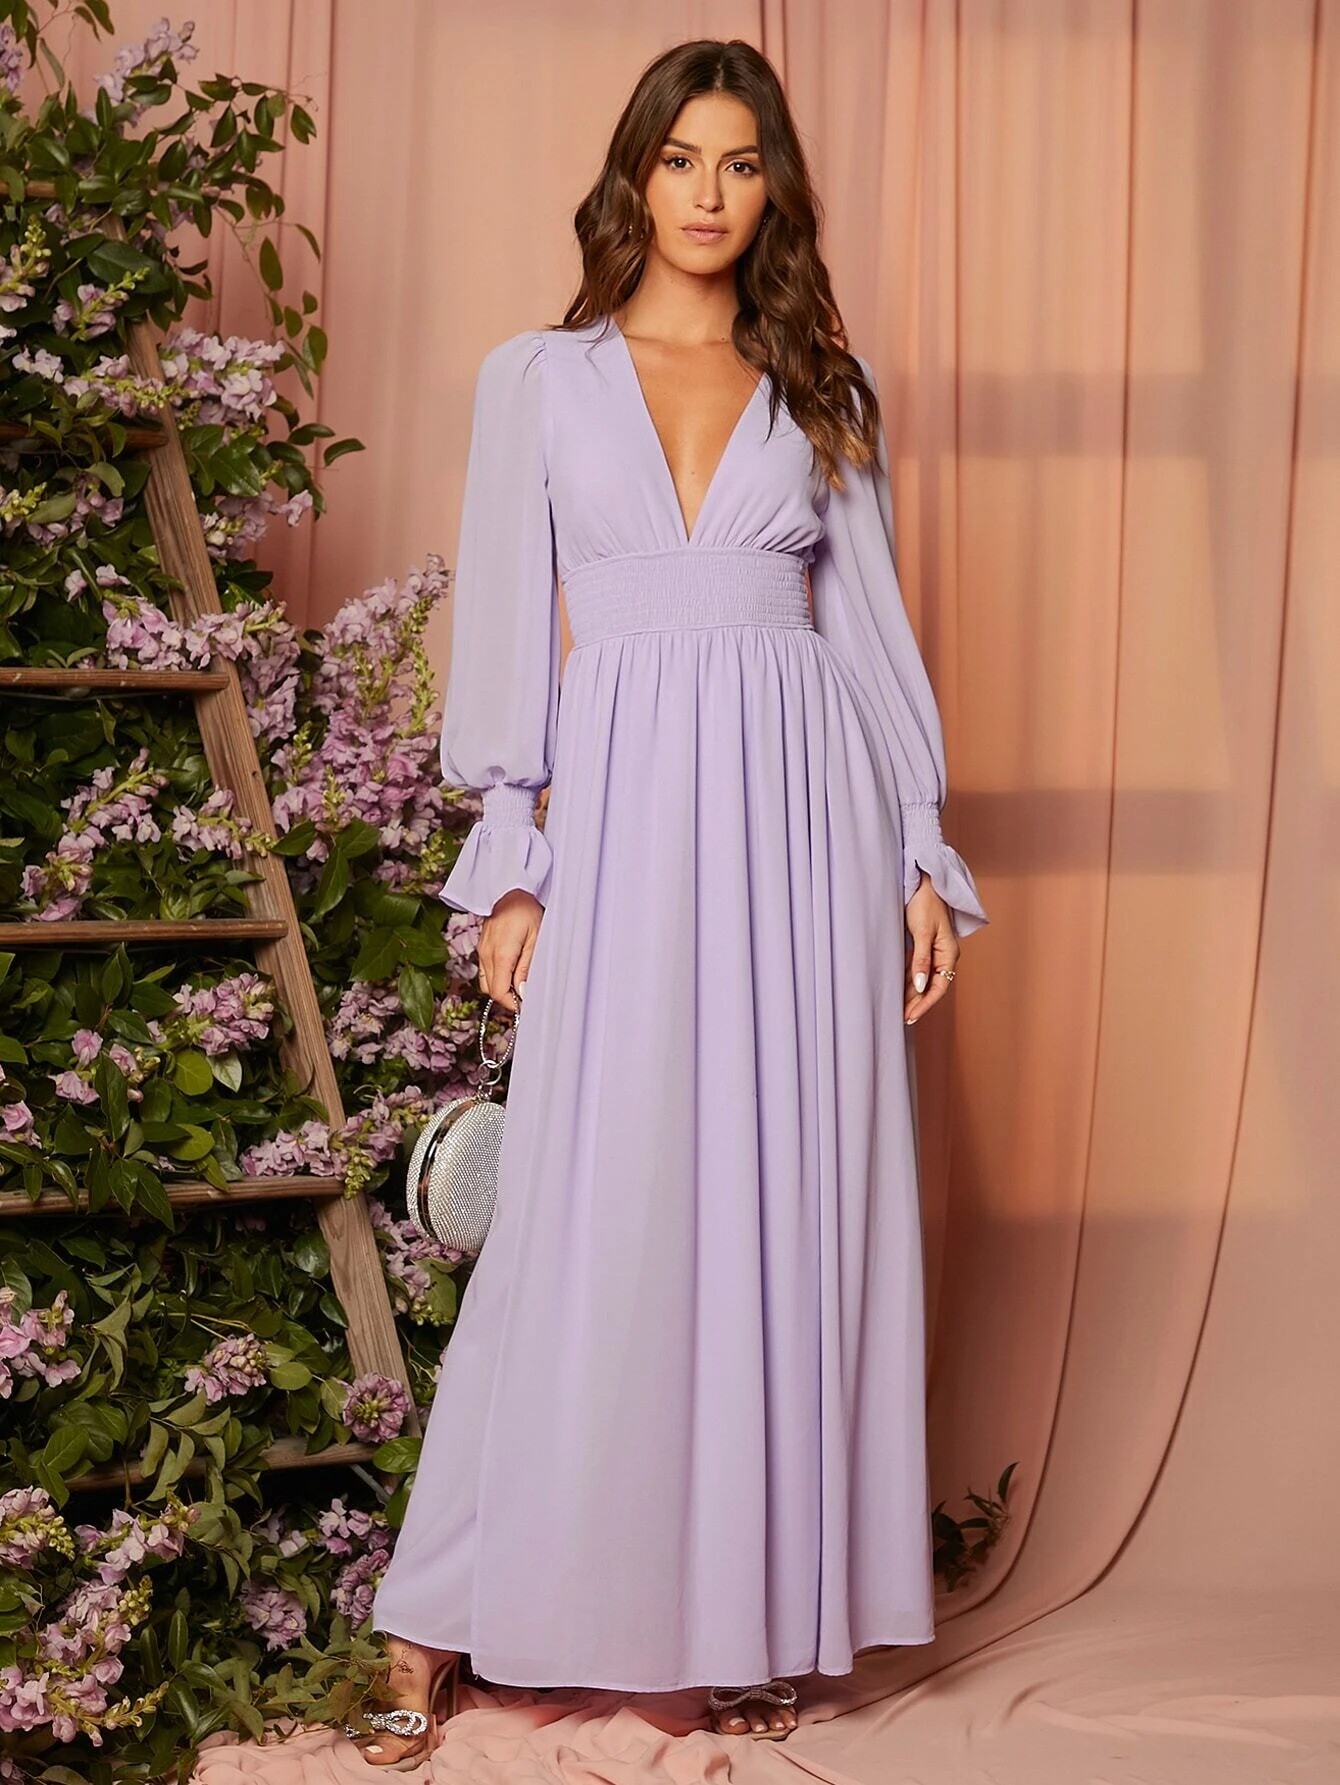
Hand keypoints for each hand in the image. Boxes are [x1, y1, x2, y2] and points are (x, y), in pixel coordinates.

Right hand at [478, 887, 542, 1014]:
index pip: (499, 992)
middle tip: (525, 998)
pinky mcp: (481, 947)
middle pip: (491, 990)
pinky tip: (510, 972)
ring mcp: (481, 950)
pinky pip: (484, 970)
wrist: (511, 890)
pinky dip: (495, 977)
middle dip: (507, 998)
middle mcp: (487, 955)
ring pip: (485, 982)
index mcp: (501, 955)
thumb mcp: (536, 940)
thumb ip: (527, 968)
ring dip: (500, 988)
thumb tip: (522, 993)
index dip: (511, 1004)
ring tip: (518, 986)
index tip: (525, 1007)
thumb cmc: (527, 912)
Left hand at [903, 874, 959, 1024]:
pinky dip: (906, 980)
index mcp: (948, 953)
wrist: (923, 882)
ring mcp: (932, 952)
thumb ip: (921, 960)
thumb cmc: (926, 903)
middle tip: (901, 1018)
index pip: (939, 987)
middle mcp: (943, 956)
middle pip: (931, 986)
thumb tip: (919, 986)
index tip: (911, 1016)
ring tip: (896, 1008)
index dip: (925, 1003)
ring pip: (921, 979)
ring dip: (910, 993)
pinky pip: (915, 969)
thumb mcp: (922, 932)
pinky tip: (896, 990)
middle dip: (917, 1003)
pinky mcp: (921, 947)